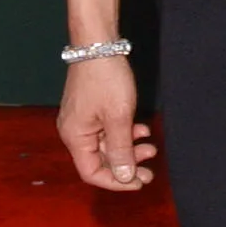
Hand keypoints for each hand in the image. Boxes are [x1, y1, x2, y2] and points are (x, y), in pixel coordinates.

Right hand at [57, 55, 156, 190]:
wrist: (98, 45)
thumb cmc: (106, 79)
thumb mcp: (118, 117)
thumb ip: (121, 150)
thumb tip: (124, 177)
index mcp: (75, 137)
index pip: (91, 172)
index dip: (115, 182)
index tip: (139, 181)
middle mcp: (75, 132)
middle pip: (100, 161)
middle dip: (127, 165)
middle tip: (150, 168)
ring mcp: (83, 120)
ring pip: (108, 145)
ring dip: (130, 148)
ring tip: (151, 145)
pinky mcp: (92, 110)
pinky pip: (108, 130)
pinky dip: (126, 133)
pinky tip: (142, 130)